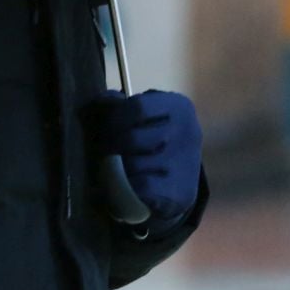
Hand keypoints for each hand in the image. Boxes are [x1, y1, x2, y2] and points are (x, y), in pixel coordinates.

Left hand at [89, 90, 202, 228]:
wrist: (181, 180)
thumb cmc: (159, 139)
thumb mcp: (149, 116)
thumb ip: (125, 105)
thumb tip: (102, 100)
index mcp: (179, 107)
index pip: (138, 106)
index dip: (115, 117)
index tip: (107, 126)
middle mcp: (186, 131)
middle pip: (132, 137)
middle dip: (113, 145)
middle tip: (106, 150)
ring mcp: (184, 162)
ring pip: (133, 164)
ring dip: (120, 167)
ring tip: (121, 167)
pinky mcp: (180, 189)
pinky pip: (140, 186)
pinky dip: (131, 186)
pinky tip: (132, 184)